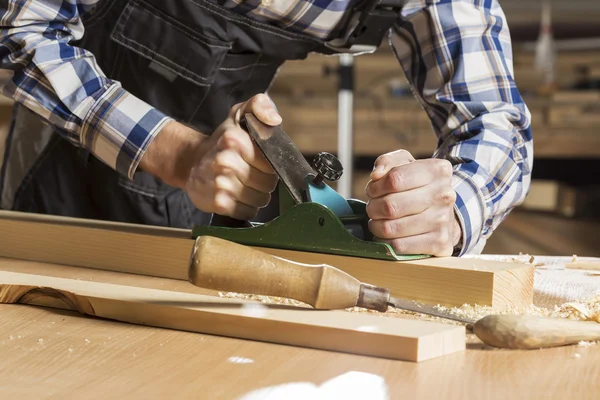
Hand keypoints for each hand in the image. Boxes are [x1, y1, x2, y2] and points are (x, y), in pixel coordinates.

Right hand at [184, 94, 279, 219]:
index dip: (271, 165)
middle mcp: (226, 162)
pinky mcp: (218, 203)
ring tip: (244, 185)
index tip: (260, 162)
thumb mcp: (240, 114)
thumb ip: (260, 105)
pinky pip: (247, 211)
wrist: (191, 161)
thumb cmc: (223, 140)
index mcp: (234, 140)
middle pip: (268, 184)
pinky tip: (236, 197)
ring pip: (260, 200)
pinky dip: (246, 207)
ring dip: (256, 195)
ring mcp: (221, 184)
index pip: (272, 163)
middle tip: (252, 174)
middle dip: (265, 182)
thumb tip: (274, 119)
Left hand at [365, 150, 460, 255]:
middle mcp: (445, 194)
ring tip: (379, 221)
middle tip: (373, 208)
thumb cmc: (416, 187)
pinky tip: (389, 236)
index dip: (375, 187)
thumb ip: (386, 162)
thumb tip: (376, 175)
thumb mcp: (404, 165)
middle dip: (373, 208)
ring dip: (376, 226)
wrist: (443, 215)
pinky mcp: (440, 244)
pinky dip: (386, 242)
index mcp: (437, 170)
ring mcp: (443, 220)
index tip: (373, 191)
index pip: (394, 179)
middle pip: (390, 206)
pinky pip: (399, 246)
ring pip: (391, 228)